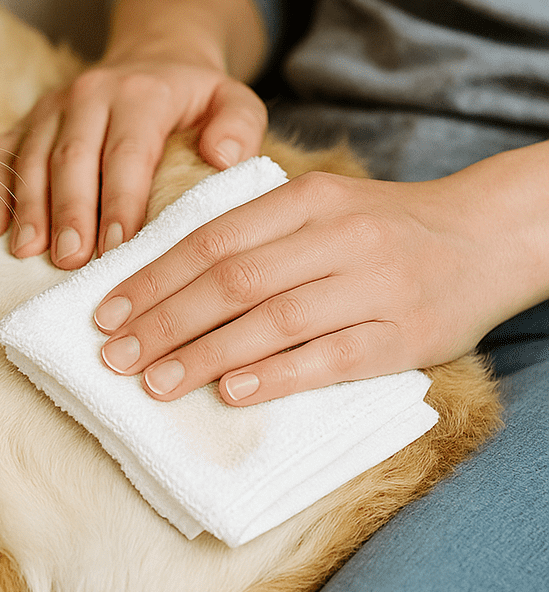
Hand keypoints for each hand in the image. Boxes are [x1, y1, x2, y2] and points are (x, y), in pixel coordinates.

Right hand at [0, 0, 268, 267]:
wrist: (152, 55)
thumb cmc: (194, 94)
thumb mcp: (234, 97)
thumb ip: (239, 125)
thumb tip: (223, 159)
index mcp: (141, 93)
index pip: (128, 152)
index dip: (121, 201)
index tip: (118, 247)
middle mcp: (90, 94)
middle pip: (73, 158)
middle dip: (69, 212)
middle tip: (69, 260)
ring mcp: (54, 106)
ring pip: (33, 157)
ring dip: (28, 207)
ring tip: (27, 251)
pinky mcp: (32, 118)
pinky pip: (6, 153)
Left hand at [93, 160, 548, 404]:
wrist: (485, 235)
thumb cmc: (381, 226)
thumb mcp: (319, 207)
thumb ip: (256, 233)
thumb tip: (168, 279)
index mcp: (307, 199)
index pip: (212, 239)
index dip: (153, 278)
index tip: (107, 312)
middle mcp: (337, 236)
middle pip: (233, 281)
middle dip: (165, 322)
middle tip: (114, 356)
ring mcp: (372, 285)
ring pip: (273, 321)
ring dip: (205, 354)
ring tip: (154, 382)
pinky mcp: (402, 334)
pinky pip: (331, 359)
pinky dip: (277, 375)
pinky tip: (231, 392)